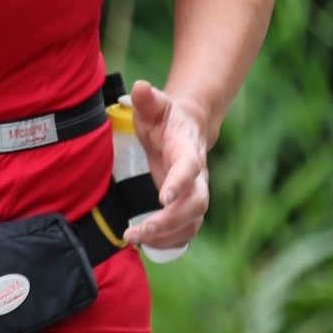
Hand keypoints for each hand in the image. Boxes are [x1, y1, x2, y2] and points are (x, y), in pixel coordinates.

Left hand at [124, 80, 209, 253]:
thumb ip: (147, 99)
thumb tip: (139, 86)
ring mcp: (195, 192)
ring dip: (167, 236)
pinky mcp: (188, 206)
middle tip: (141, 229)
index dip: (180, 182)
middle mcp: (198, 175)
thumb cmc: (166, 117)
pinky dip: (170, 242)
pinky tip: (146, 245)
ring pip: (193, 222)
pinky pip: (187, 231)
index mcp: (188, 149)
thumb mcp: (155, 105)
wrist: (187, 127)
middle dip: (171, 220)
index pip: (190, 167)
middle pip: (196, 203)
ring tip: (134, 238)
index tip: (162, 197)